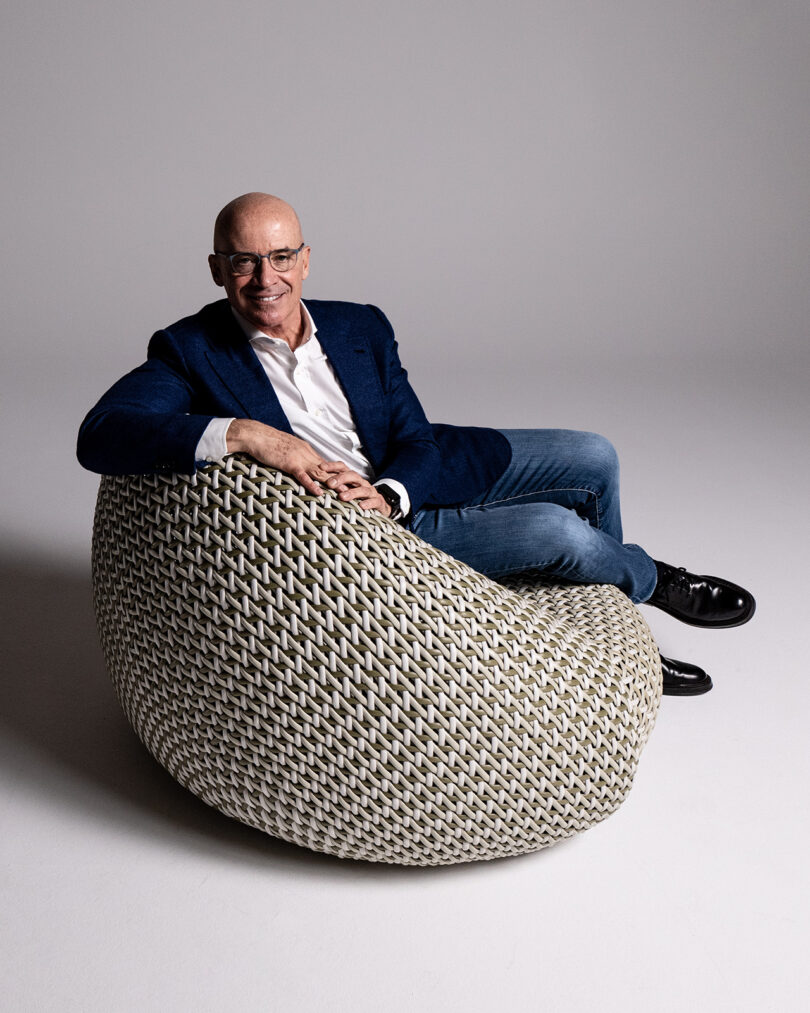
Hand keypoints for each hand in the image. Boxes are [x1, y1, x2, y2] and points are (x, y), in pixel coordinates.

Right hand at [226, 419, 344, 495]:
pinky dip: (311, 485)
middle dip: (342, 480)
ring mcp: (299, 458)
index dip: (340, 474)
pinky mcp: (289, 463)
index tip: (350, 481)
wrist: (257, 435)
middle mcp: (307, 454)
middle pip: (328, 470)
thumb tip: (302, 468)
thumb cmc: (268, 443)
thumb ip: (296, 458)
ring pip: (320, 473)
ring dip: (332, 484)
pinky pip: (303, 476)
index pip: (327, 465)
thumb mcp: (287, 450)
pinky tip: (319, 493)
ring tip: (344, 495)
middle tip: (354, 490)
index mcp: (307, 451)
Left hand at [323, 467, 391, 515]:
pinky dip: (368, 503)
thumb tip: (313, 484)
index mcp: (352, 478)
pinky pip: (374, 501)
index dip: (332, 466)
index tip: (321, 467)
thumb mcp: (347, 490)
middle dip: (341, 478)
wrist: (380, 506)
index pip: (343, 468)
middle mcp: (361, 482)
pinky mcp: (378, 501)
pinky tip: (361, 506)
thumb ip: (334, 487)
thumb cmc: (359, 498)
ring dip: (352, 492)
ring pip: (362, 489)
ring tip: (342, 497)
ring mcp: (370, 492)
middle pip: (352, 475)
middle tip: (330, 483)